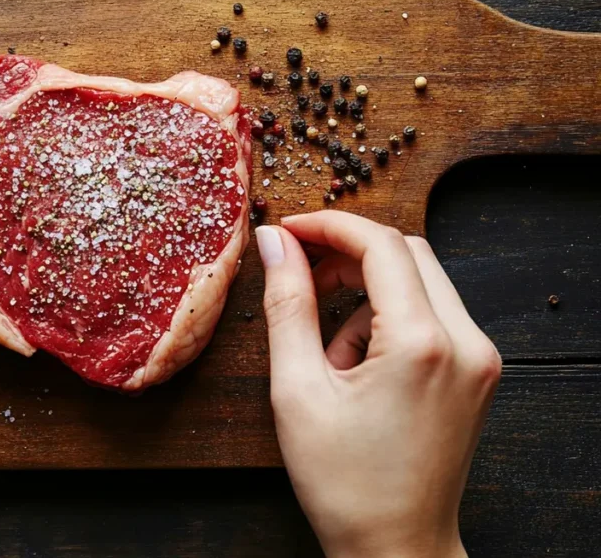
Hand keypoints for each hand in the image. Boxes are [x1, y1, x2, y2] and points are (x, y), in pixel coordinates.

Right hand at [256, 211, 500, 557]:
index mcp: (422, 344)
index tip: (287, 231)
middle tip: (300, 273)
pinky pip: (432, 314)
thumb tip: (273, 243)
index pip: (380, 245)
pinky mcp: (477, 372)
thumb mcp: (297, 388)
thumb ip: (286, 303)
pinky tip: (358, 366)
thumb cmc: (343, 482)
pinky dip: (388, 319)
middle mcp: (465, 342)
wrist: (395, 548)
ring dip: (366, 292)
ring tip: (328, 351)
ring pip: (420, 281)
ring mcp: (478, 358)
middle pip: (407, 253)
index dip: (328, 226)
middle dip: (348, 254)